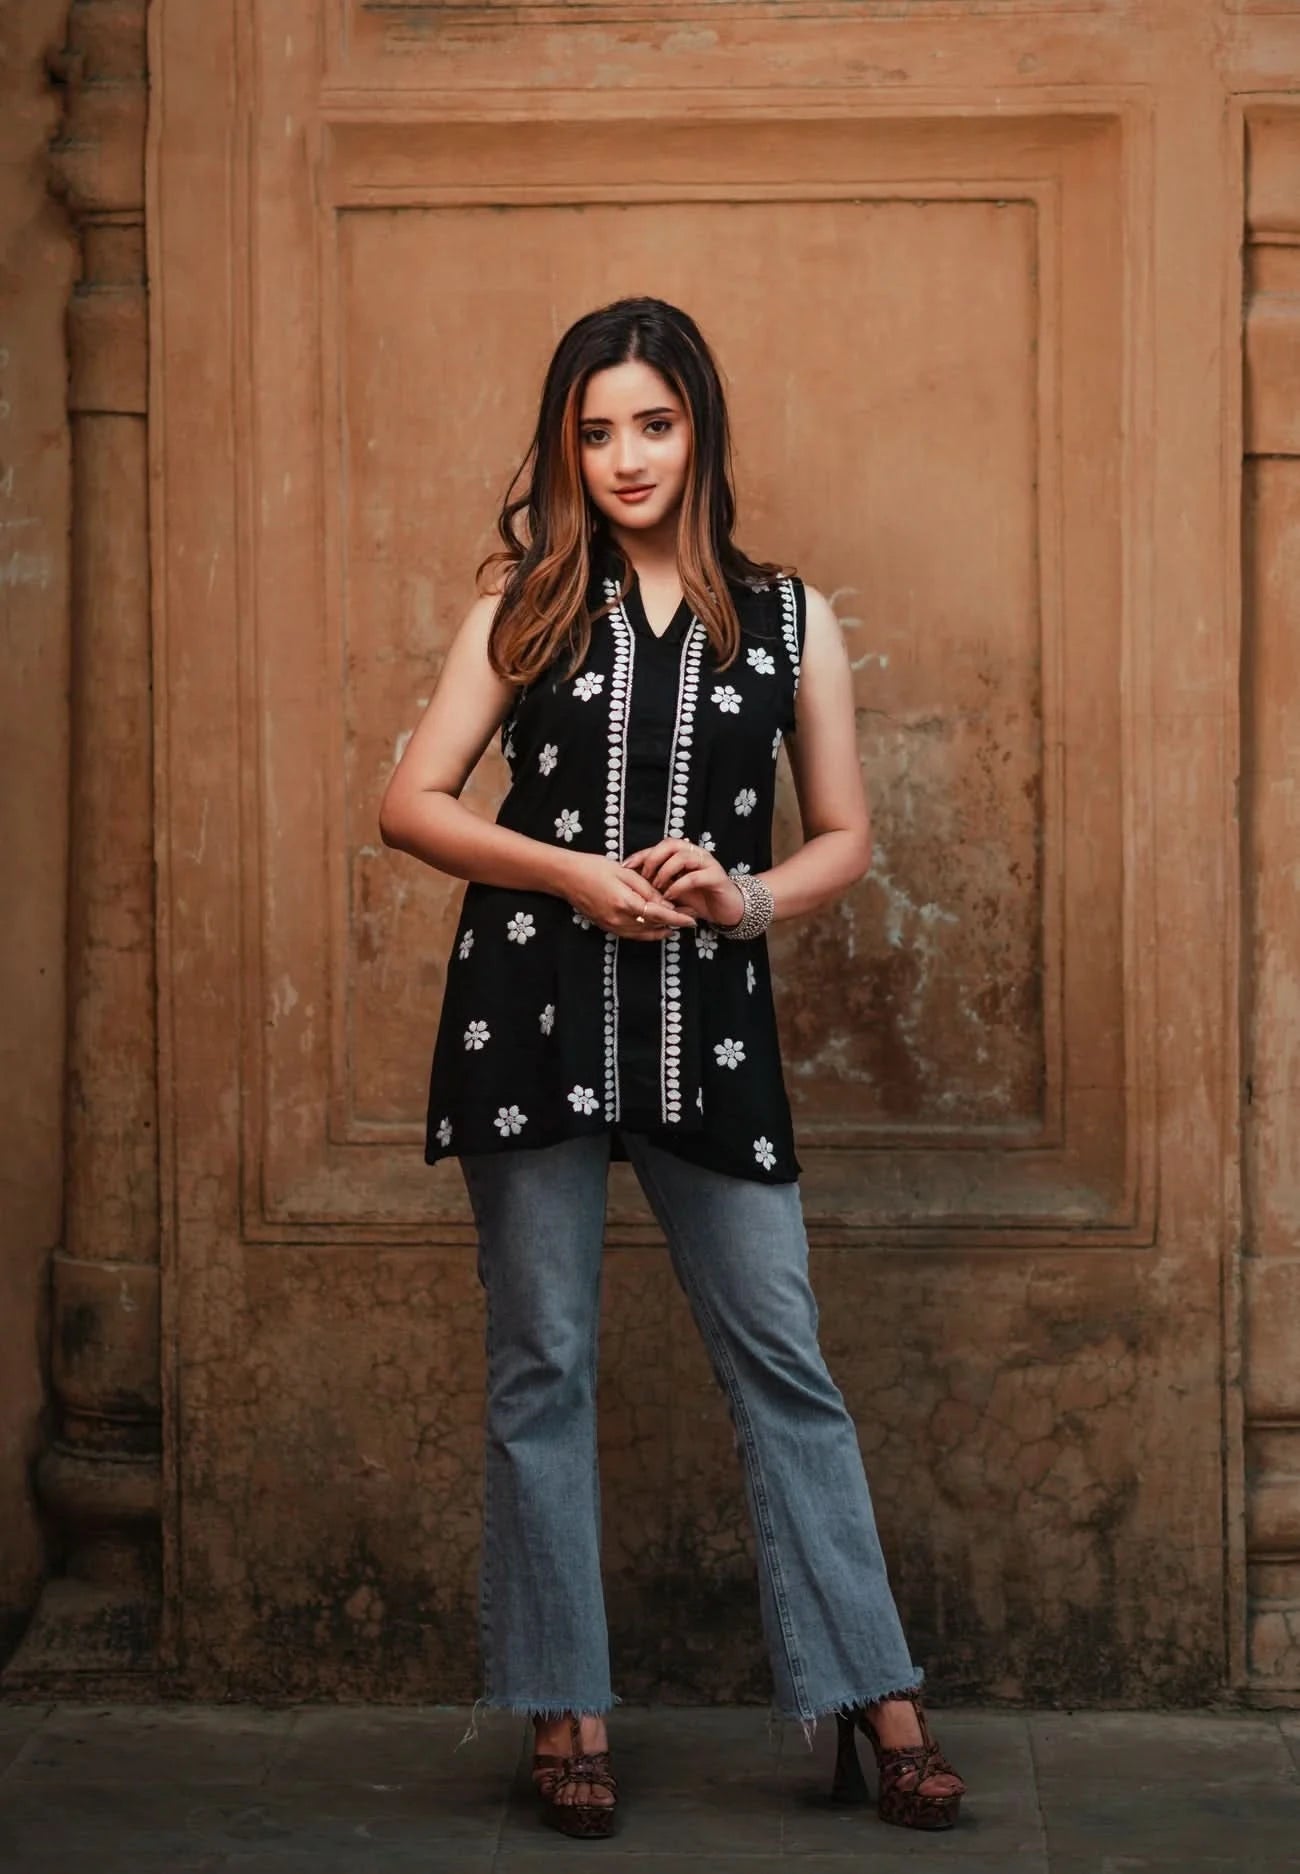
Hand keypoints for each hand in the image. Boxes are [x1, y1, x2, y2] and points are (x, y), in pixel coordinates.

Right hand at [561, 851, 697, 940]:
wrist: (566, 876)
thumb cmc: (594, 867)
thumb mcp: (625, 872)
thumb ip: (647, 889)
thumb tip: (666, 903)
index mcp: (626, 903)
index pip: (659, 914)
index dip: (678, 918)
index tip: (693, 919)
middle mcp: (619, 919)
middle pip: (653, 927)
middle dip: (673, 925)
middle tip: (689, 921)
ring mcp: (611, 925)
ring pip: (643, 934)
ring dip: (660, 931)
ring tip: (676, 927)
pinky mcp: (606, 927)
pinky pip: (631, 934)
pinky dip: (646, 933)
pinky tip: (654, 928)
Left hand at [620, 838, 744, 929]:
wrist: (726, 909)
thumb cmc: (698, 898)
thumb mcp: (672, 889)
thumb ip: (657, 882)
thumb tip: (631, 881)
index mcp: (685, 853)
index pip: (660, 846)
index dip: (641, 854)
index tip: (625, 866)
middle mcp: (696, 854)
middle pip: (671, 844)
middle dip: (653, 859)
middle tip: (644, 878)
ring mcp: (708, 864)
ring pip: (682, 857)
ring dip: (665, 872)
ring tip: (657, 888)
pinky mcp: (716, 877)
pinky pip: (694, 877)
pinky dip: (678, 886)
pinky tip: (670, 897)